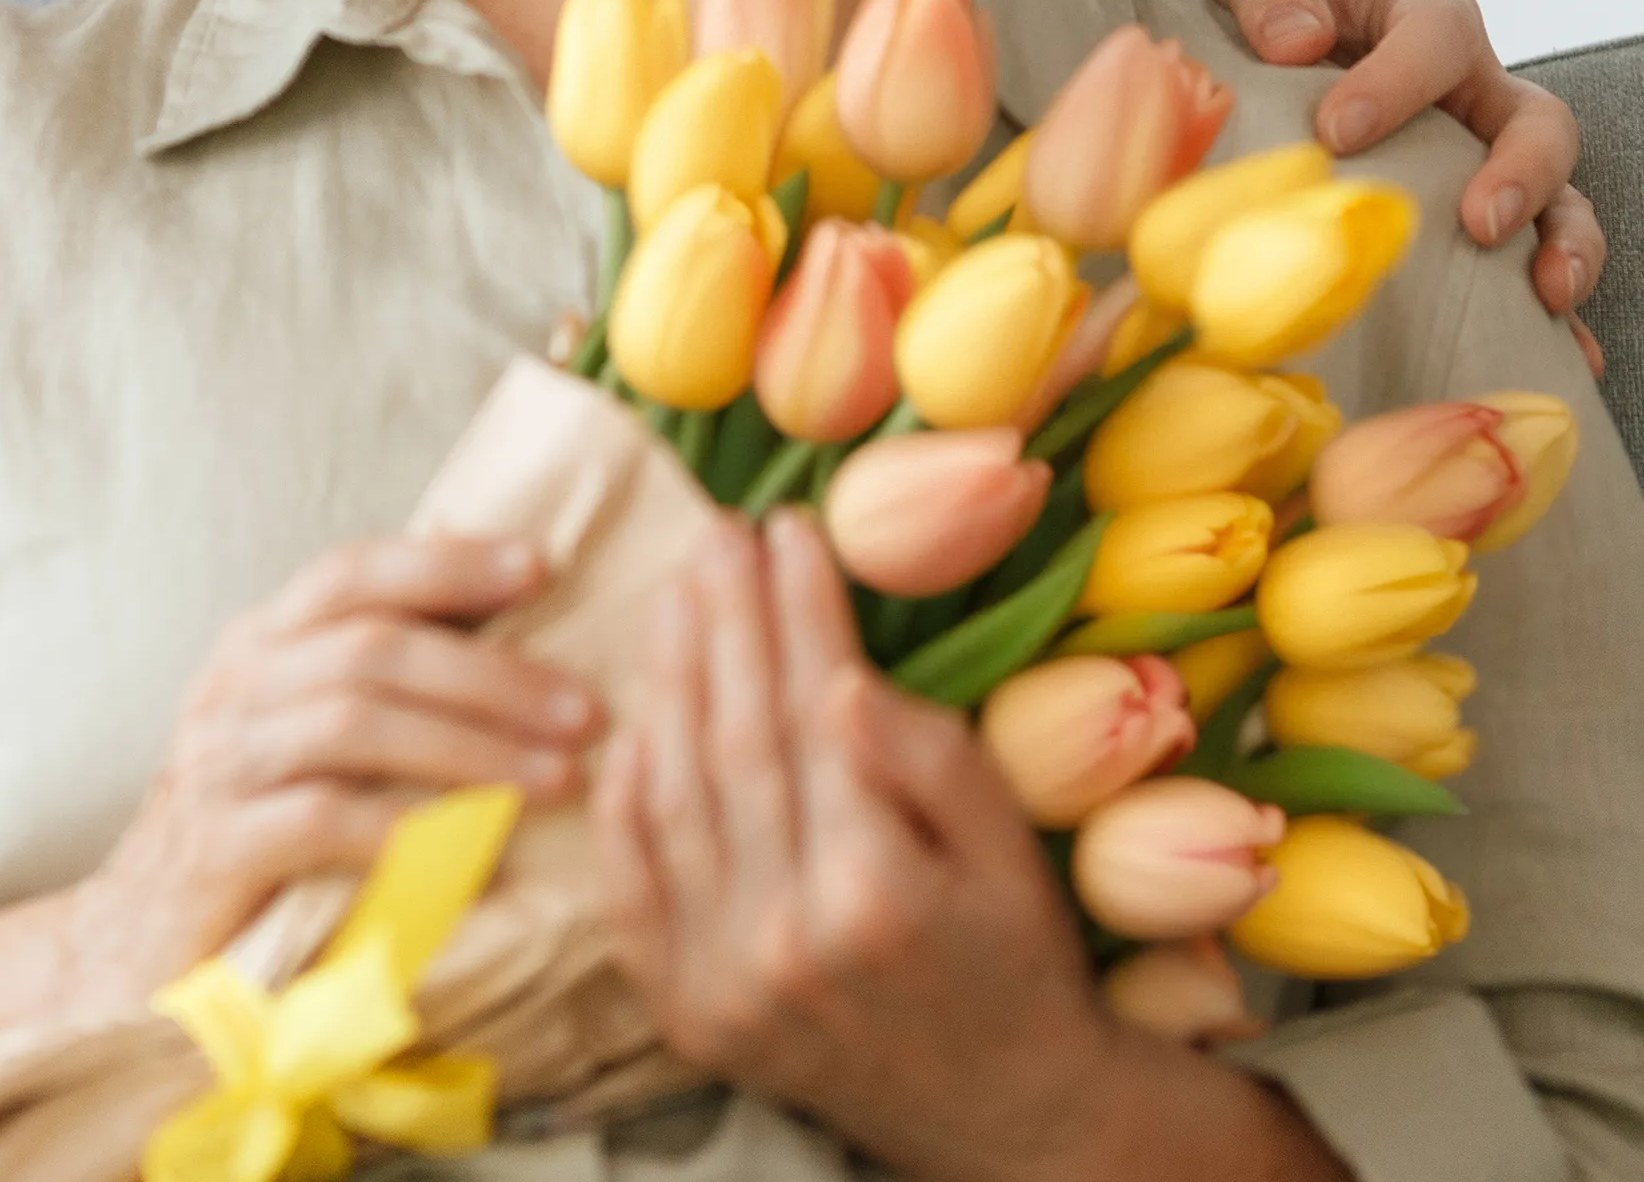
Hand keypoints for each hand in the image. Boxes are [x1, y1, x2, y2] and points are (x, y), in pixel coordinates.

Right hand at [55, 534, 591, 1009]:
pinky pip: (321, 819)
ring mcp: (220, 762)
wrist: (140, 940)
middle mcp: (234, 684)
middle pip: (372, 647)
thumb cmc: (251, 828)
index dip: (448, 563)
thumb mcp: (301, 734)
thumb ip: (372, 678)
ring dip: (470, 747)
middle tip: (584, 711)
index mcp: (259, 642)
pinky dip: (407, 826)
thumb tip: (499, 618)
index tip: (541, 567)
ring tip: (555, 777)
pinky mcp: (219, 845)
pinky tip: (475, 846)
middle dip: (492, 673)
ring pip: (355, 723)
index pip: (353, 572)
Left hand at [597, 514, 1334, 1181]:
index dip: (797, 610)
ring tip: (677, 596)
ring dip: (669, 683)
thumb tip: (838, 675)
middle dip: (727, 621)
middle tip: (717, 531)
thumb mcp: (1010, 851)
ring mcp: (722, 984)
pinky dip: (624, 801)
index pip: (814, 711)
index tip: (787, 528)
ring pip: (675, 799)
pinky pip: (633, 888)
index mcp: (873, 890)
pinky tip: (633, 721)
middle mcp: (782, 939)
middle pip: (735, 740)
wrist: (1006, 1114)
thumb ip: (928, 760)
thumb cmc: (1019, 962)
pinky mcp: (687, 1014)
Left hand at [1194, 0, 1604, 373]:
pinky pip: (1541, 269)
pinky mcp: (1483, 226)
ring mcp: (1488, 162)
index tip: (1336, 131)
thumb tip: (1296, 42)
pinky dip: (1562, 316)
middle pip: (1539, 121)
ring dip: (1566, 245)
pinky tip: (1567, 360)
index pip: (1438, 33)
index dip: (1399, 81)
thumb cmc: (1263, 11)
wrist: (1258, 65)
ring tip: (1547, 296)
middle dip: (1523, 173)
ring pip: (1563, 198)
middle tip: (1476, 224)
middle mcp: (1475, 90)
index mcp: (1424, 17)